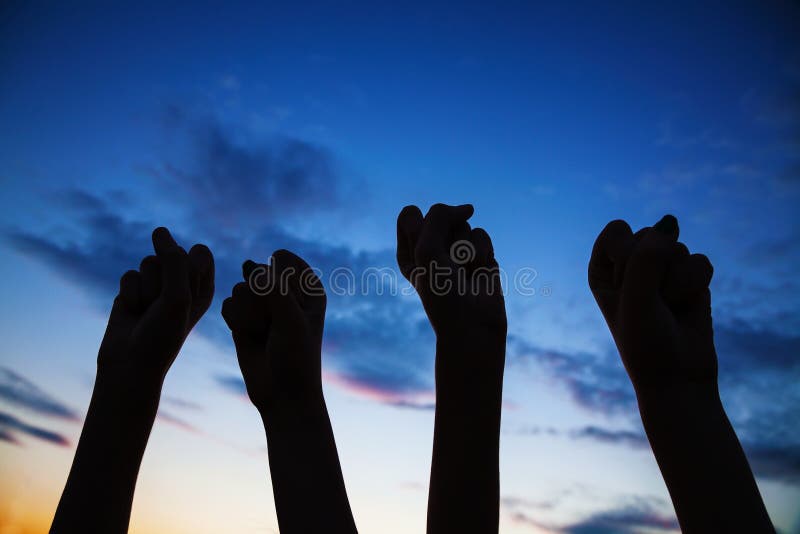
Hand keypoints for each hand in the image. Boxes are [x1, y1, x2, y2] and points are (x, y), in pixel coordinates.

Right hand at [98, 227, 214, 387]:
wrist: (130, 362)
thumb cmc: (162, 333)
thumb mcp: (177, 296)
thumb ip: (173, 260)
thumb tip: (159, 229)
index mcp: (204, 285)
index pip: (200, 253)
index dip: (187, 271)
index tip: (184, 296)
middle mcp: (182, 282)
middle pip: (171, 254)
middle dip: (163, 280)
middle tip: (163, 308)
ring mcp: (157, 285)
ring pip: (148, 262)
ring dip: (146, 288)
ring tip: (148, 311)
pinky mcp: (134, 288)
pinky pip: (129, 274)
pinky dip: (129, 294)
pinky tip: (132, 312)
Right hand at [221, 249, 324, 414]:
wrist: (282, 395)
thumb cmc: (296, 356)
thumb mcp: (291, 319)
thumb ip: (274, 288)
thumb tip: (250, 266)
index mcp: (308, 285)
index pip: (282, 259)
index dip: (280, 283)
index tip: (290, 309)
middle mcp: (285, 291)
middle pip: (257, 272)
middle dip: (260, 300)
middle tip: (274, 326)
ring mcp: (262, 304)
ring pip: (239, 288)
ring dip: (247, 313)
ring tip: (263, 333)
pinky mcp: (242, 317)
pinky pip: (227, 304)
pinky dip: (235, 321)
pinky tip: (248, 336)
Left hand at [396, 203, 505, 344]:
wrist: (473, 321)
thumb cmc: (443, 291)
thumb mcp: (427, 249)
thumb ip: (440, 217)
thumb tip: (470, 208)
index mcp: (408, 249)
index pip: (410, 214)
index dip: (421, 229)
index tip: (426, 254)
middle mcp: (431, 247)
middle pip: (439, 216)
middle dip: (446, 239)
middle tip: (447, 266)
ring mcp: (456, 249)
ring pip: (462, 223)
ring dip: (465, 248)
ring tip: (464, 271)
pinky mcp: (479, 252)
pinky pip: (481, 233)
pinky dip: (481, 252)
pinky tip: (479, 271)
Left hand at [588, 215, 715, 390]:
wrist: (679, 377)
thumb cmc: (646, 341)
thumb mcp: (635, 298)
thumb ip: (646, 258)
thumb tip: (669, 223)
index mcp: (602, 268)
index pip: (616, 231)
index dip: (628, 257)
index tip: (627, 289)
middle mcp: (629, 264)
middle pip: (649, 235)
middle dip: (655, 272)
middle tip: (651, 304)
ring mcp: (661, 269)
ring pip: (677, 247)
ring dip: (677, 282)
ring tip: (669, 308)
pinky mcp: (689, 277)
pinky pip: (700, 261)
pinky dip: (696, 285)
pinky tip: (688, 306)